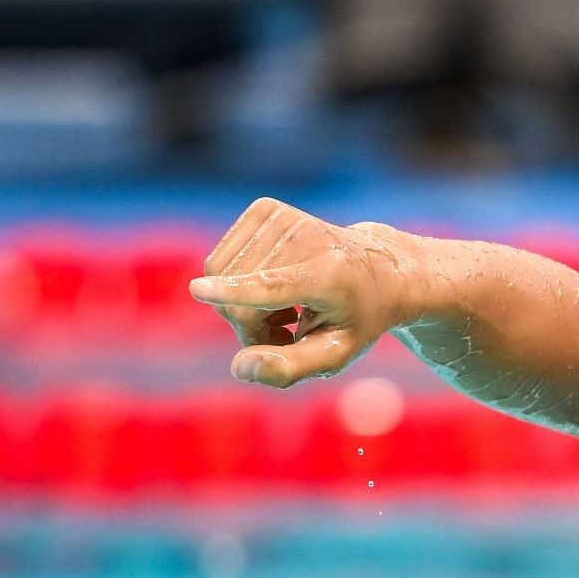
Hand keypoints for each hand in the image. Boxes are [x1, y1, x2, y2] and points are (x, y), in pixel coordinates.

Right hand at [190, 198, 411, 387]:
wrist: (379, 270)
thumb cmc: (355, 320)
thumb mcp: (335, 356)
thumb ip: (289, 368)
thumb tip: (240, 368)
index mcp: (329, 276)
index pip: (272, 286)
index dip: (234, 293)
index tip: (199, 290)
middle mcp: (306, 237)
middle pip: (239, 295)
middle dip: (249, 327)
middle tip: (286, 334)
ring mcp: (283, 217)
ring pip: (221, 275)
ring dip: (243, 305)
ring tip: (286, 311)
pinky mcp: (264, 209)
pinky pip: (221, 259)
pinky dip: (239, 282)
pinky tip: (276, 288)